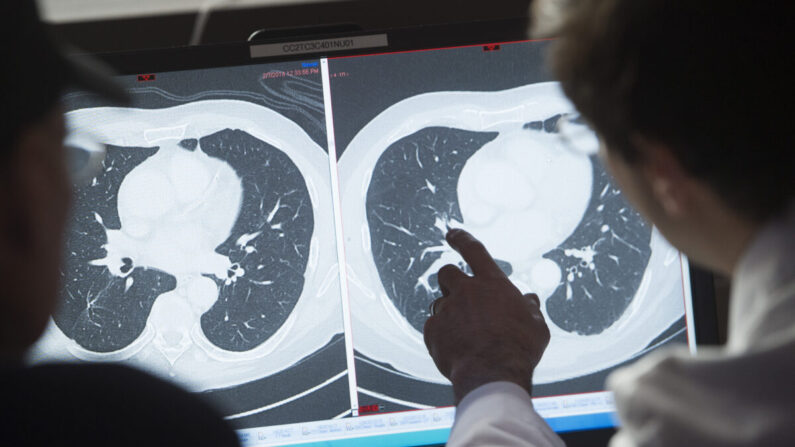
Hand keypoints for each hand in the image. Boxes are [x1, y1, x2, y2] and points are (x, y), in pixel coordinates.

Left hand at [423, 229, 549, 403]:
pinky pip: (433, 328)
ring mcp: (447, 309)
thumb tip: (530, 301)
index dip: (462, 239)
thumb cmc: (519, 349)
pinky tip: (456, 350)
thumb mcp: (536, 326)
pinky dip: (442, 336)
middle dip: (450, 280)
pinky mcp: (432, 330)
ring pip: (439, 302)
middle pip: (447, 273)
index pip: (474, 251)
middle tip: (459, 296)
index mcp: (492, 284)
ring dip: (449, 313)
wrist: (492, 374)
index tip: (452, 233)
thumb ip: (530, 309)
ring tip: (465, 335)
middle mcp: (466, 291)